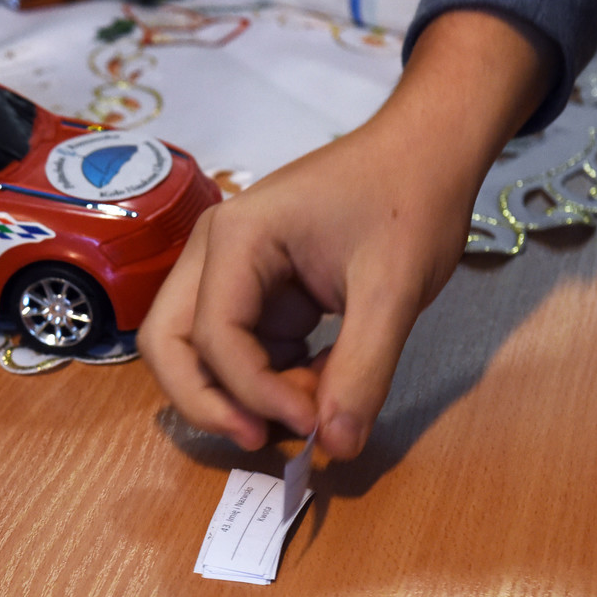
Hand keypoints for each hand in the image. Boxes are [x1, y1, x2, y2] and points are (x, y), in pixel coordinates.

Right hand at [138, 10, 556, 458]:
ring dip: (237, 395)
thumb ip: (363, 369)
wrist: (428, 150)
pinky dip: (268, 382)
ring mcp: (227, 273)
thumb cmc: (409, 201)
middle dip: (207, 401)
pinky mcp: (253, 291)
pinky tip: (319, 389)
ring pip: (195, 353)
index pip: (212, 333)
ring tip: (307, 414)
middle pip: (169, 344)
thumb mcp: (395, 289)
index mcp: (236, 239)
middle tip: (262, 440)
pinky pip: (238, 350)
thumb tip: (336, 445)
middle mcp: (212, 254)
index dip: (253, 391)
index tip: (312, 424)